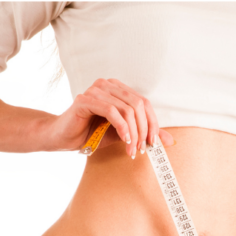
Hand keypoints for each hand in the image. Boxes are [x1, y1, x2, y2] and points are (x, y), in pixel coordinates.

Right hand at [44, 77, 174, 155]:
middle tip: (141, 149)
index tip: (153, 144)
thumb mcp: (125, 134)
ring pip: (126, 109)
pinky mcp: (85, 100)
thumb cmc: (93, 134)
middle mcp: (108, 85)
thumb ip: (145, 134)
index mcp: (118, 89)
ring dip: (133, 133)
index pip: (145, 103)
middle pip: (138, 105)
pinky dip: (121, 127)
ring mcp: (95, 90)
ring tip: (131, 150)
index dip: (153, 124)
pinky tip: (123, 140)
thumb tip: (171, 141)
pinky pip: (111, 111)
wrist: (64, 139)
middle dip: (143, 130)